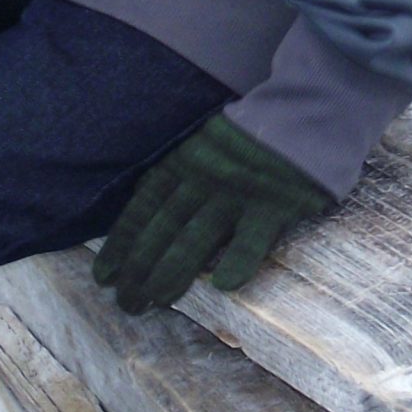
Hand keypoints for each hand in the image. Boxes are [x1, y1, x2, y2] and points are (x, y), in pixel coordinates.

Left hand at [94, 115, 330, 314]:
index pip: (144, 208)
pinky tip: (222, 286)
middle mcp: (204, 180)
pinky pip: (252, 239)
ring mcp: (238, 194)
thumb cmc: (256, 131)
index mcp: (185, 162)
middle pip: (163, 229)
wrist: (308, 107)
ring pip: (195, 239)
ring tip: (155, 301)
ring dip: (171, 272)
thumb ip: (183, 172)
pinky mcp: (274, 205)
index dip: (121, 243)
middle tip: (125, 303)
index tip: (103, 275)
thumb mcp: (206, 141)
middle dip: (139, 268)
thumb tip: (149, 204)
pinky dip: (238, 262)